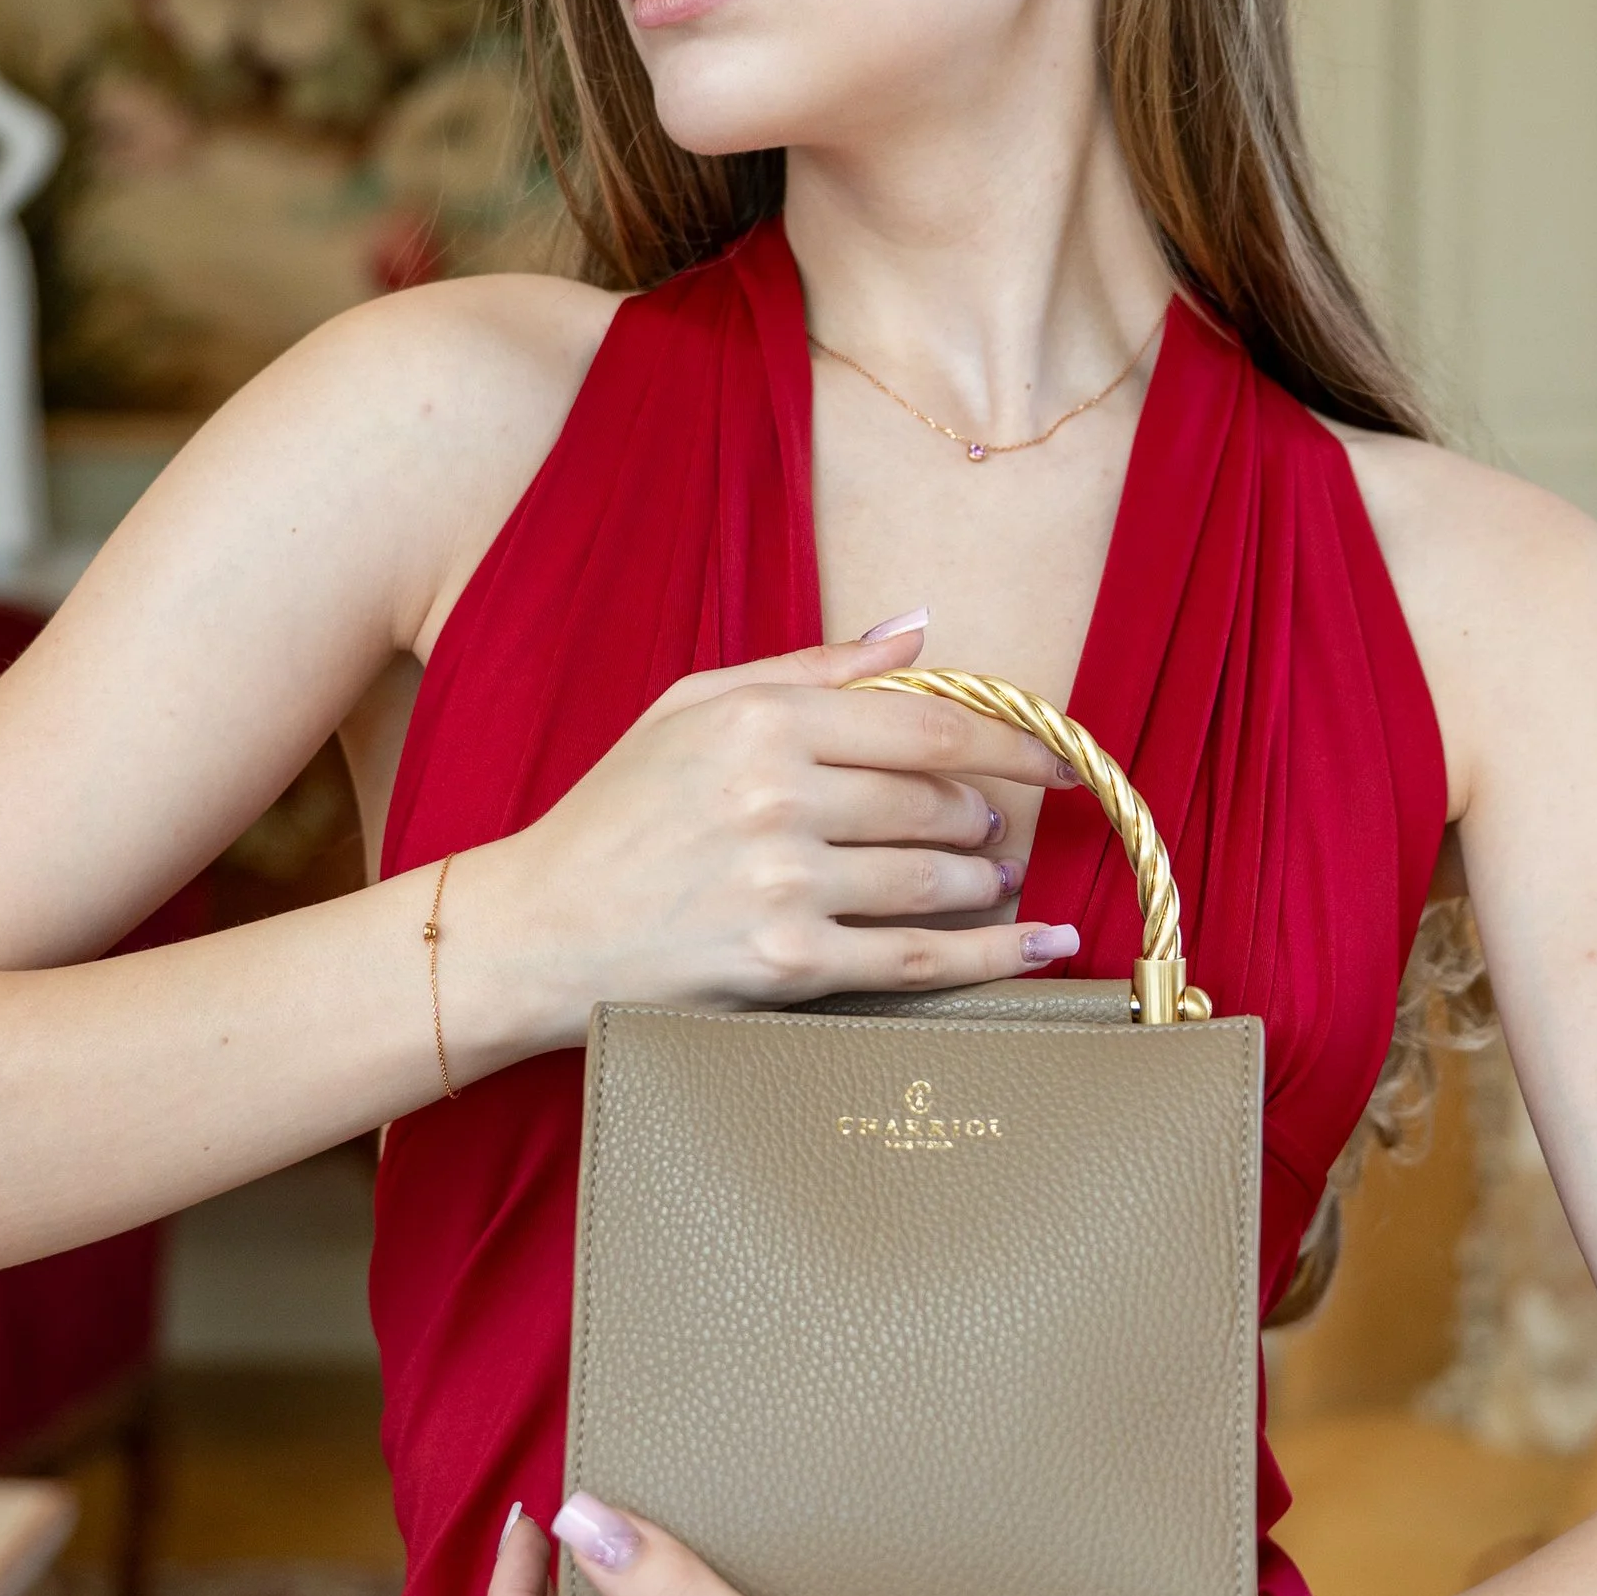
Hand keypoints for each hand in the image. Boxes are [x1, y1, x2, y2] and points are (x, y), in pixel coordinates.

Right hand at [455, 628, 1082, 1069]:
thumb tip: (917, 629)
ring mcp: (783, 886)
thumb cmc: (615, 814)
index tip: (1059, 754)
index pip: (926, 723)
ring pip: (935, 879)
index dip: (1010, 739)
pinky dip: (994, 956)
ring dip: (983, 882)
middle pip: (937, 802)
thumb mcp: (691, 708)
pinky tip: (1042, 945)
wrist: (537, 930)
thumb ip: (812, 669)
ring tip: (989, 881)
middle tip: (989, 828)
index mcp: (760, 722)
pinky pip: (917, 959)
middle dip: (982, 818)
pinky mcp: (785, 966)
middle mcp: (777, 798)